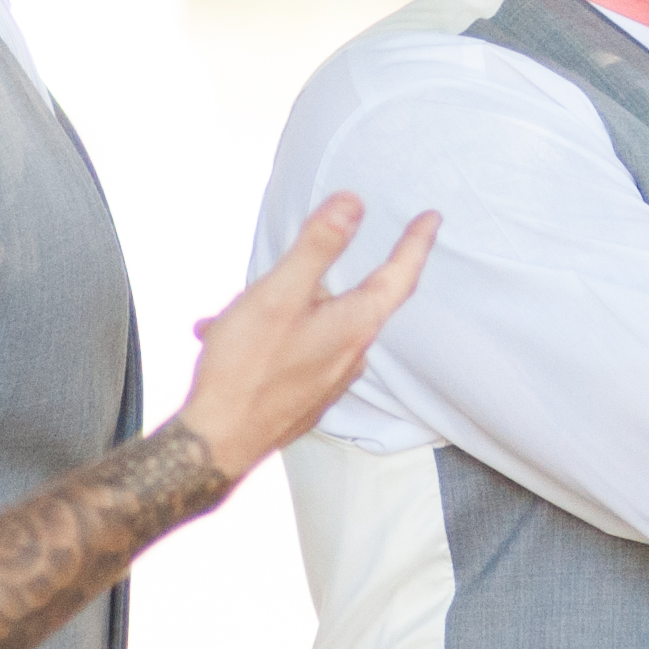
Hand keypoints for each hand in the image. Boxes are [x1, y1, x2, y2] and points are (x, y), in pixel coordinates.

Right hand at [179, 194, 439, 472]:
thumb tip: (354, 204)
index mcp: (355, 326)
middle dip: (315, 278)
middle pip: (351, 300)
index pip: (399, 276)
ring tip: (232, 314)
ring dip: (277, 310)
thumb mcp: (280, 293)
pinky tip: (222, 340)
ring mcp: (329, 381)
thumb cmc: (246, 368)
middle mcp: (352, 356)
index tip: (431, 218)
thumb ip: (319, 245)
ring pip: (313, 325)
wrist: (216, 444)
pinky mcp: (306, 398)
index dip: (416, 243)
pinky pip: (293, 351)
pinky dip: (264, 338)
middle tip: (282, 270)